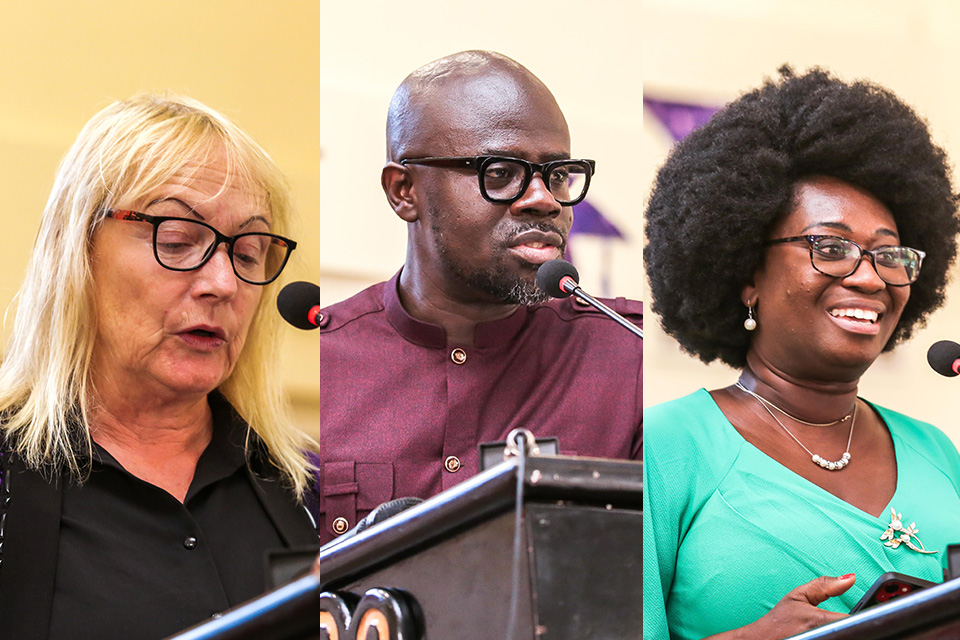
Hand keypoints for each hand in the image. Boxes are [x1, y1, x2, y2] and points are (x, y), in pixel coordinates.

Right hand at [705, 574, 855, 639]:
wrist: (763, 639)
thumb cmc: (780, 621)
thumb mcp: (798, 597)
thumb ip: (825, 586)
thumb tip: (850, 577)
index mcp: (820, 620)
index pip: (857, 621)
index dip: (866, 615)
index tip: (870, 610)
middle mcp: (824, 635)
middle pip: (855, 631)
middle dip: (858, 626)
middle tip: (845, 619)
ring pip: (849, 636)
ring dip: (850, 632)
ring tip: (834, 625)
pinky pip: (842, 639)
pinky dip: (841, 636)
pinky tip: (834, 632)